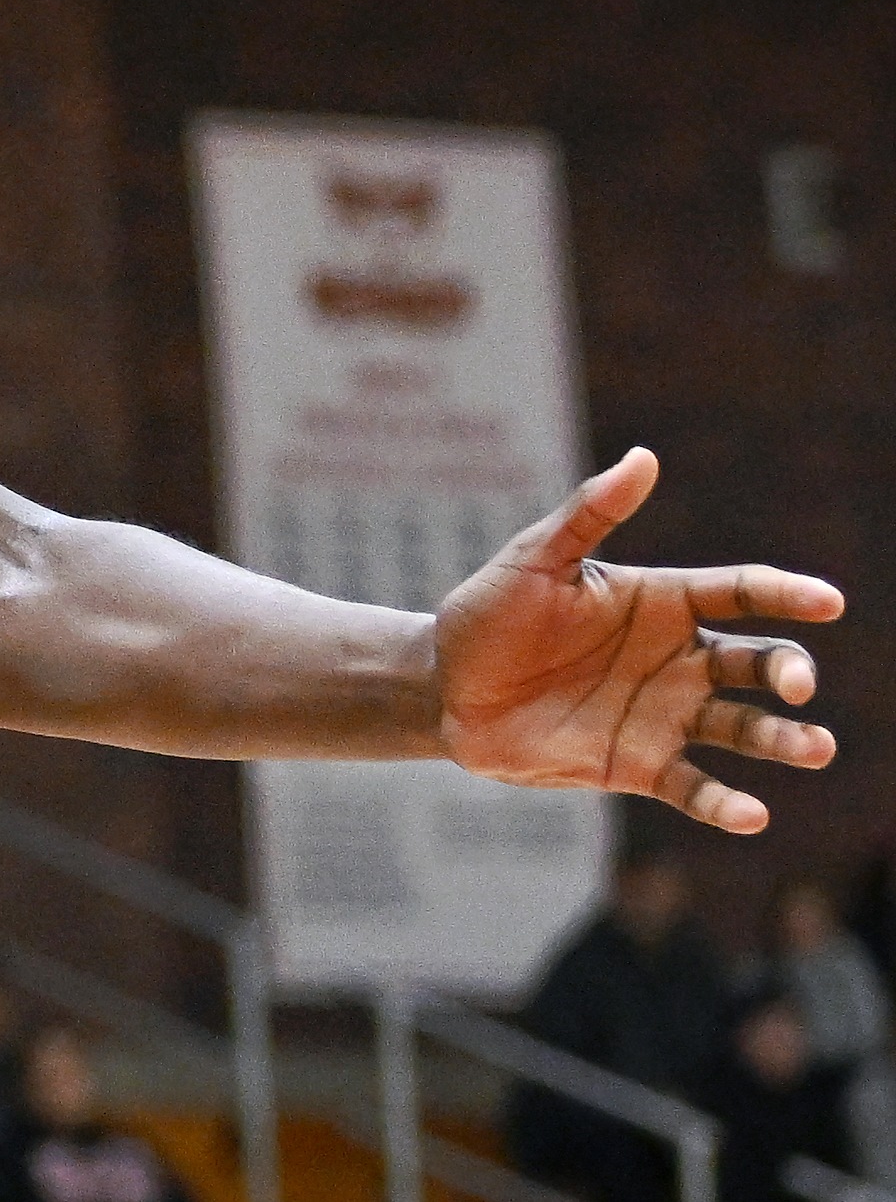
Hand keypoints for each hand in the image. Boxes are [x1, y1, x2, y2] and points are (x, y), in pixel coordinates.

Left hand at [433, 448, 840, 830]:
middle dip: (787, 671)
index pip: (737, 593)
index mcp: (660, 603)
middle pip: (754, 663)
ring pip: (742, 728)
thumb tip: (643, 457)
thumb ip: (591, 513)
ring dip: (781, 739)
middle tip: (798, 685)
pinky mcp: (640, 766)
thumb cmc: (489, 612)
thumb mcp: (536, 558)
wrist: (445, 685)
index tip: (827, 601)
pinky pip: (695, 789)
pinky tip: (752, 815)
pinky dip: (726, 805)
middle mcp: (677, 660)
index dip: (784, 595)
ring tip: (815, 746)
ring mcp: (664, 715)